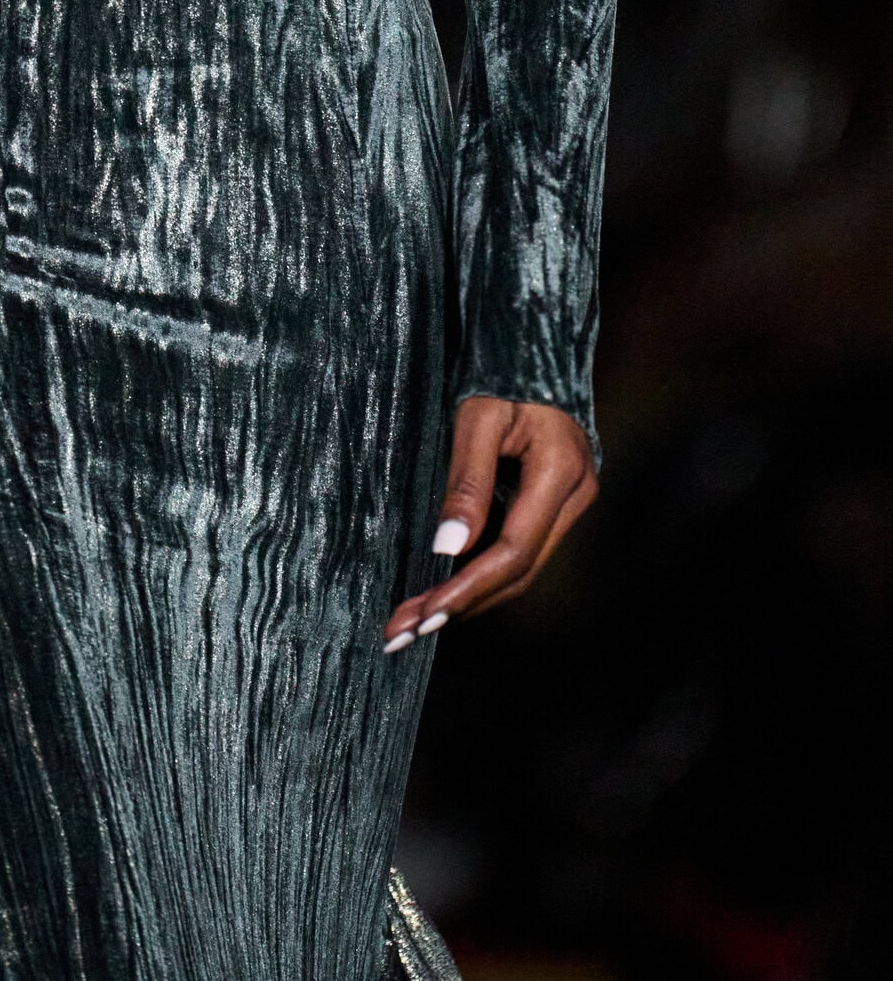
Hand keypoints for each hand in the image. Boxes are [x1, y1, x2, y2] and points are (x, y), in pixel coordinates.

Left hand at [383, 394, 597, 652]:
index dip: (468, 586)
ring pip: (520, 568)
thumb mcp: (476, 418)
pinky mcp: (555, 504)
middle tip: (405, 632)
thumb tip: (448, 548)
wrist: (535, 347)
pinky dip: (481, 574)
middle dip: (461, 605)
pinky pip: (519, 550)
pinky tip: (443, 591)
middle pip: (518, 570)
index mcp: (561, 472)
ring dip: (469, 597)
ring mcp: (571, 502)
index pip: (513, 549)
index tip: (424, 614)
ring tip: (413, 622)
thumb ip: (465, 482)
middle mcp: (576, 496)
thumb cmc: (502, 374)